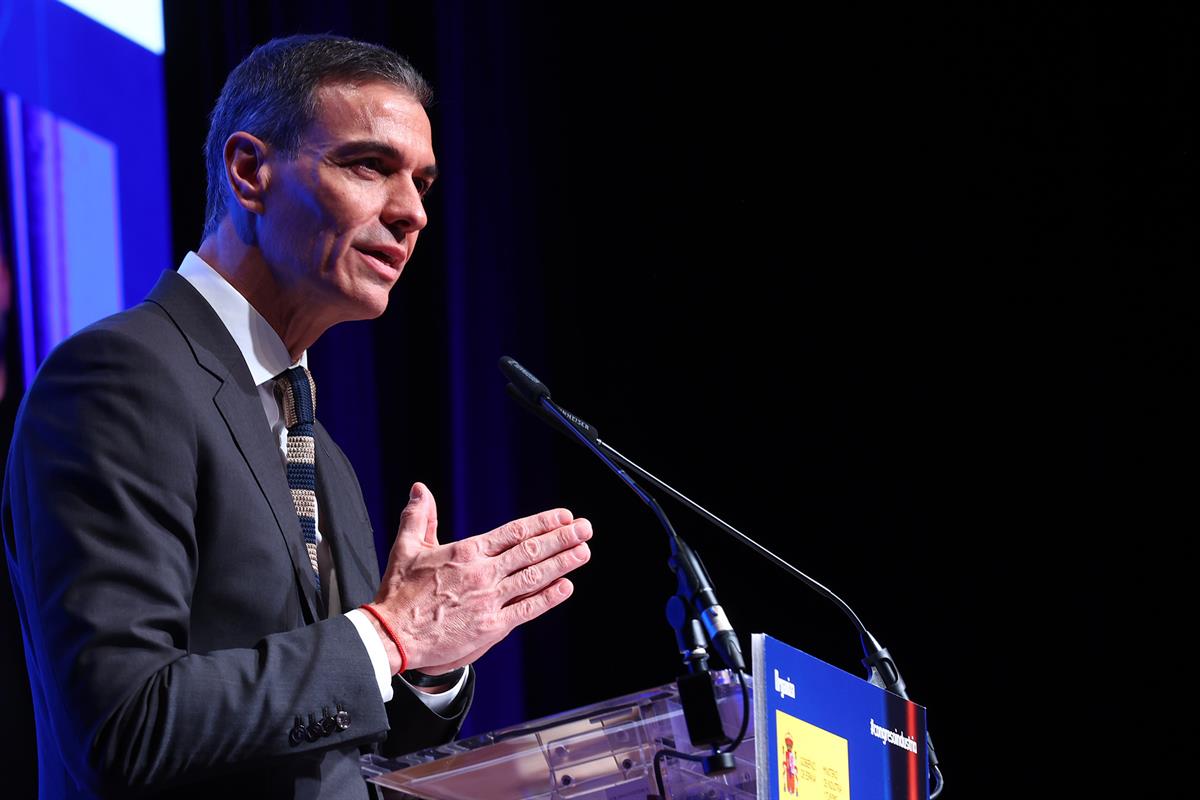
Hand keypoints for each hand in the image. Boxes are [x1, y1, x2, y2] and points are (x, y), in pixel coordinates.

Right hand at [366, 482, 591, 673]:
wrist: (391, 636)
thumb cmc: (398, 594)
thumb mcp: (406, 548)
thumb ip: (419, 517)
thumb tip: (420, 490)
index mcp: (466, 553)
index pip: (513, 532)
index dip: (542, 523)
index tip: (563, 516)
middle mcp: (483, 574)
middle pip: (531, 551)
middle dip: (562, 538)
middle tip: (585, 529)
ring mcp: (489, 601)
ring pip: (534, 577)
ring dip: (562, 563)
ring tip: (583, 551)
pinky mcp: (490, 627)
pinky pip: (526, 610)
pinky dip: (548, 598)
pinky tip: (565, 587)